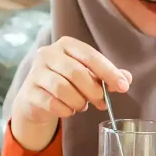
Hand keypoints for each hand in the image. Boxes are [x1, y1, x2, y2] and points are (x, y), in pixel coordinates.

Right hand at [10, 36, 132, 151]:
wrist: (38, 98)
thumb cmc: (69, 83)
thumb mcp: (90, 76)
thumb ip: (108, 76)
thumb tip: (126, 79)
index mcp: (66, 45)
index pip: (91, 56)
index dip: (109, 72)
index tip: (123, 87)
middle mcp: (48, 54)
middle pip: (76, 72)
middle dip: (93, 91)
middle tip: (101, 102)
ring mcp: (35, 72)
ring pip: (63, 89)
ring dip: (79, 102)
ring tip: (82, 105)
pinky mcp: (29, 92)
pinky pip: (52, 103)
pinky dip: (66, 110)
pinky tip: (69, 110)